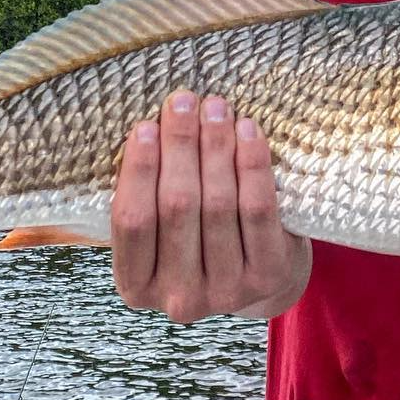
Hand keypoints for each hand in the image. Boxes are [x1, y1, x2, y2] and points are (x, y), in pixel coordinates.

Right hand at [111, 89, 311, 323]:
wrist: (261, 277)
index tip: (146, 125)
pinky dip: (252, 164)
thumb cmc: (198, 240)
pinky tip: (248, 131)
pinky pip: (258, 209)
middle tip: (183, 101)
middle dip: (180, 145)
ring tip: (215, 108)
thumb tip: (149, 126)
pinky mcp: (267, 275)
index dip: (139, 170)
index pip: (132, 221)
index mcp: (136, 287)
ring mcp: (226, 291)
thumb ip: (149, 194)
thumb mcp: (160, 230)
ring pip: (218, 203)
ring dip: (216, 147)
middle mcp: (178, 298)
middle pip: (177, 206)